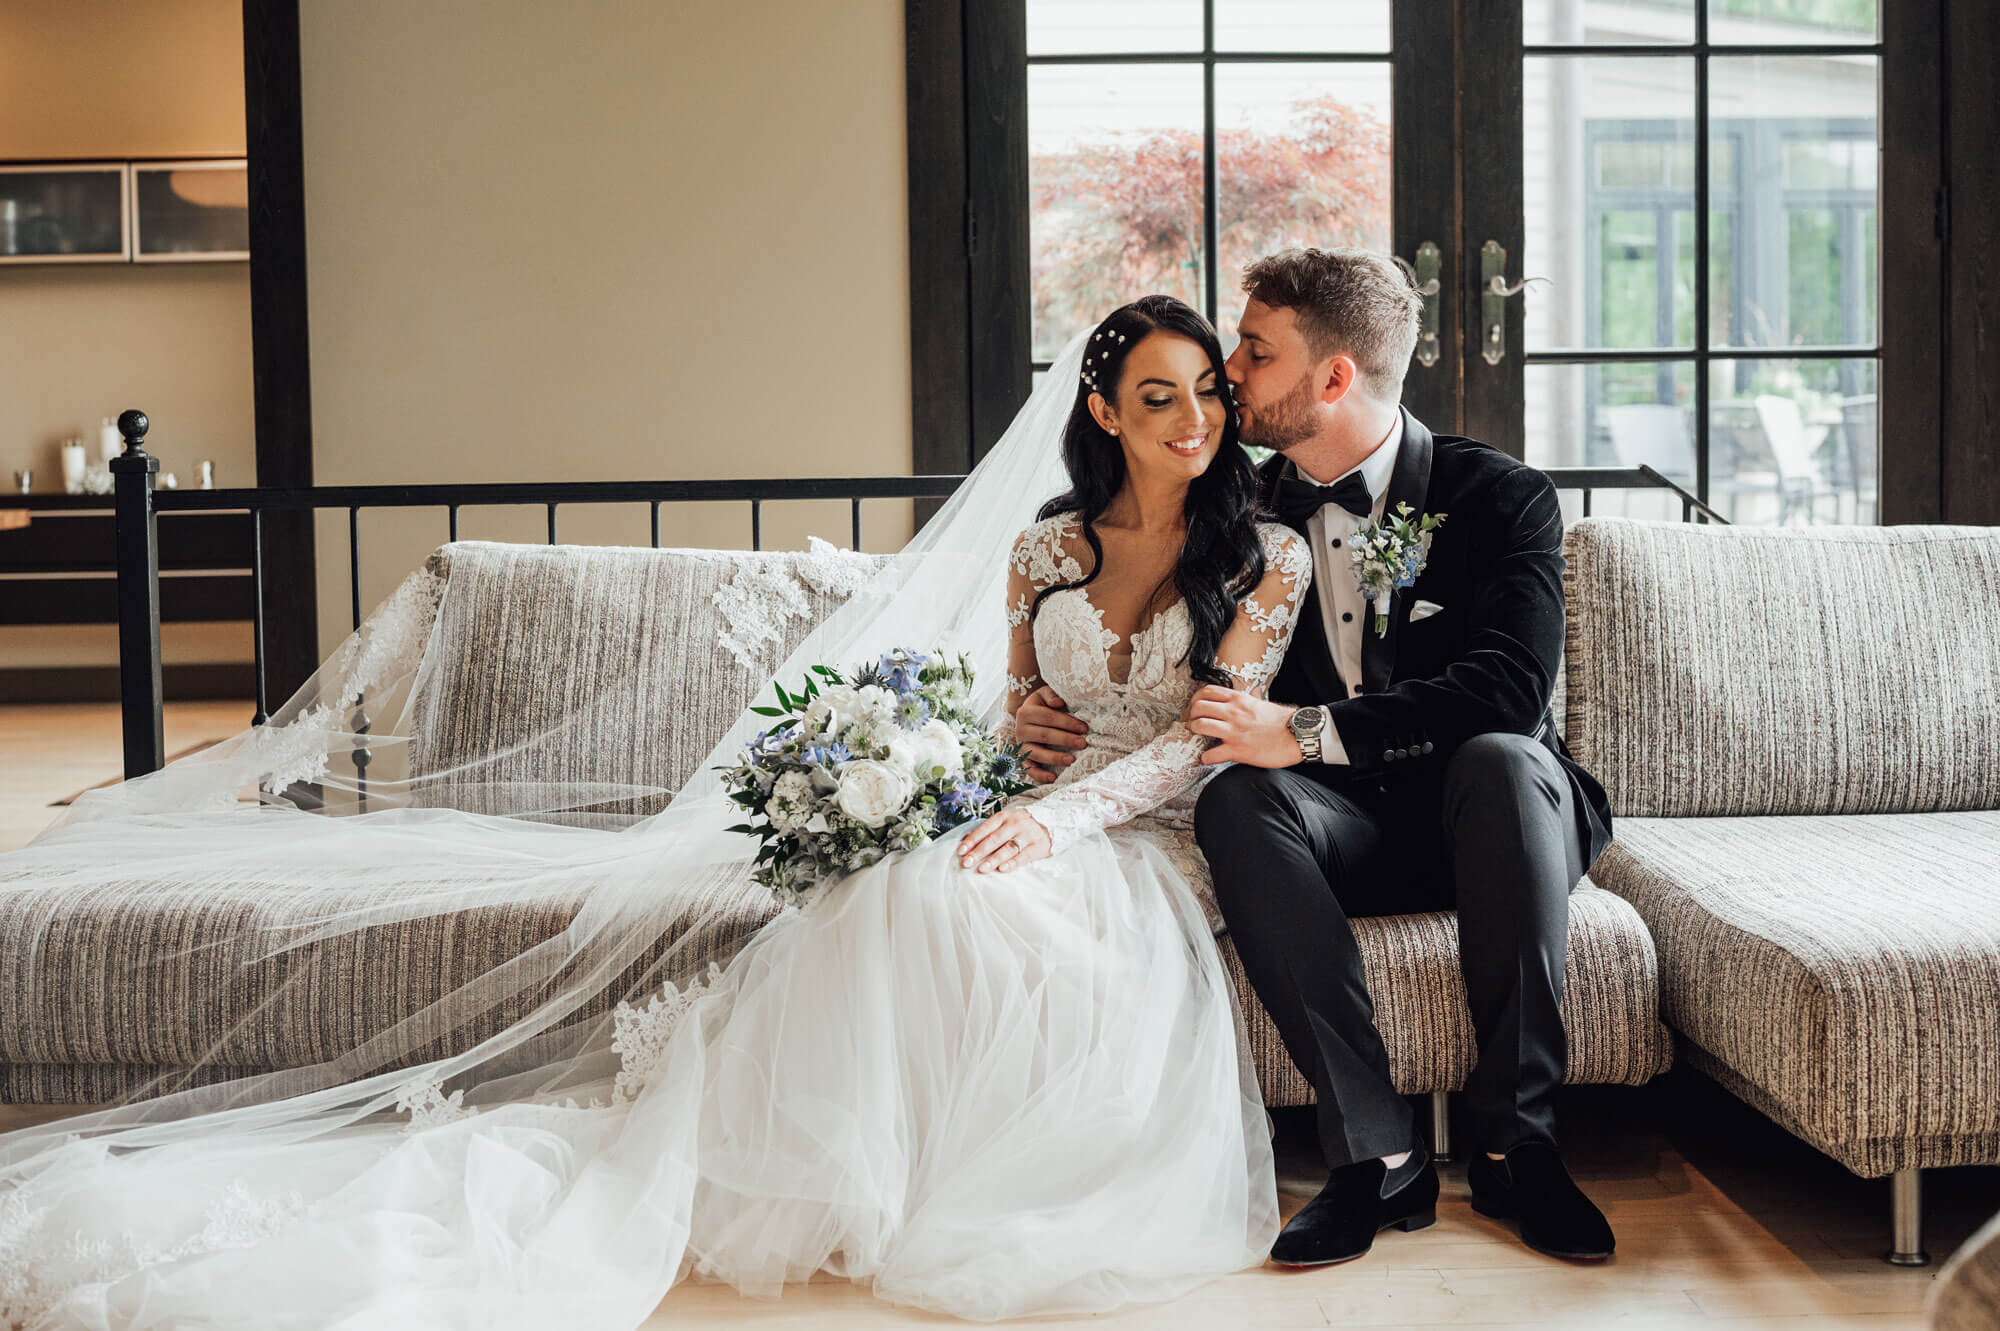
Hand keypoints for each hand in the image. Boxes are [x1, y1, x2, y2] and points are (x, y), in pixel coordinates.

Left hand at [956, 807, 1052, 873]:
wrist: (1053, 823)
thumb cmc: (1023, 825)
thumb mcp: (1007, 822)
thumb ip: (990, 830)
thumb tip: (967, 841)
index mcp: (1005, 816)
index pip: (985, 828)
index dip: (972, 840)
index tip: (961, 851)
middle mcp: (1016, 824)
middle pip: (994, 839)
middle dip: (978, 852)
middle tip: (966, 862)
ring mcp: (1027, 835)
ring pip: (1007, 848)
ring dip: (993, 859)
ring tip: (981, 868)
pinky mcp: (1038, 847)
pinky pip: (1023, 857)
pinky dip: (1012, 863)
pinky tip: (1002, 869)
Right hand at [1013, 685, 1086, 784]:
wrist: (1029, 715)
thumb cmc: (1043, 705)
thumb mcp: (1044, 694)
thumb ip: (1051, 694)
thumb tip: (1058, 703)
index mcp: (1026, 712)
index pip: (1048, 717)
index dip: (1067, 722)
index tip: (1084, 728)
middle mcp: (1020, 729)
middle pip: (1044, 735)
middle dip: (1065, 739)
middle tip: (1083, 743)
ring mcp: (1021, 745)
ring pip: (1037, 753)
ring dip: (1055, 758)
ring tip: (1072, 760)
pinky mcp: (1023, 758)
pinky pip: (1029, 769)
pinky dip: (1039, 775)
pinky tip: (1053, 778)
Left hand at [1185, 685, 1303, 767]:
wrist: (1298, 735)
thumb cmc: (1284, 721)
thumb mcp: (1265, 703)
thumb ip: (1254, 697)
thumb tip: (1254, 691)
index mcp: (1240, 699)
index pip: (1207, 691)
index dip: (1195, 699)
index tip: (1194, 707)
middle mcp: (1233, 712)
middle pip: (1199, 707)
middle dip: (1190, 716)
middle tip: (1190, 723)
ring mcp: (1234, 731)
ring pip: (1200, 726)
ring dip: (1194, 732)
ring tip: (1196, 737)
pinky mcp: (1237, 750)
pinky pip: (1211, 754)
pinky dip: (1206, 757)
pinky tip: (1207, 757)